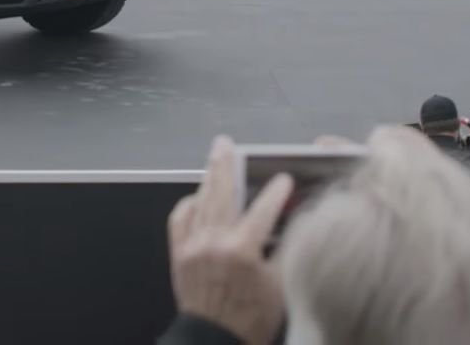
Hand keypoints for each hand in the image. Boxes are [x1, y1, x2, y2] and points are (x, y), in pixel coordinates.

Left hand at [166, 136, 294, 344]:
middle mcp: (213, 242)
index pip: (263, 210)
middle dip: (226, 165)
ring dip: (208, 178)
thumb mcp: (279, 287)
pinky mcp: (178, 254)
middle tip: (226, 144)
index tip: (285, 180)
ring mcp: (192, 246)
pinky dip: (188, 205)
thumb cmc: (250, 319)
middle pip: (221, 193)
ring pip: (200, 202)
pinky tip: (196, 197)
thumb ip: (284, 250)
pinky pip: (179, 219)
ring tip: (214, 159)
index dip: (276, 193)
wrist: (213, 340)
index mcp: (242, 250)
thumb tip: (291, 224)